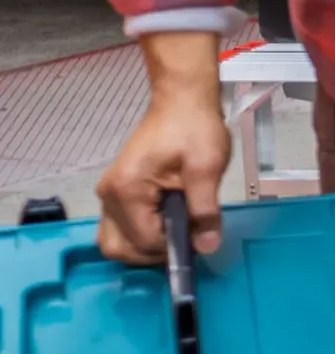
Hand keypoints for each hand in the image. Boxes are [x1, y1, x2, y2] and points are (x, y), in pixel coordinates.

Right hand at [97, 32, 229, 262]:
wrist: (182, 100)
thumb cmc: (195, 128)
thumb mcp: (207, 167)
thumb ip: (204, 210)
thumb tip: (206, 246)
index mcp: (127, 190)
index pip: (144, 241)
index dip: (173, 246)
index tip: (198, 235)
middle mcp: (108, 196)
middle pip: (120, 248)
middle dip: (154, 253)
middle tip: (186, 237)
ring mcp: (108, 194)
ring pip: (115, 241)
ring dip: (144, 246)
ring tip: (177, 230)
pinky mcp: (115, 191)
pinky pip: (119, 227)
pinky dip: (139, 234)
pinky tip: (166, 222)